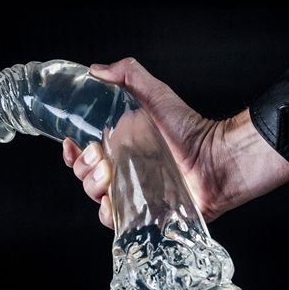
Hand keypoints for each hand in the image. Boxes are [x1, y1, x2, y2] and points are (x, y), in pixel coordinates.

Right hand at [62, 57, 288, 228]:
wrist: (218, 161)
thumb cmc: (190, 130)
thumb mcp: (157, 96)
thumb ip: (129, 75)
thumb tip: (97, 69)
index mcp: (122, 148)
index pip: (86, 154)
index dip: (73, 152)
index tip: (71, 144)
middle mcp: (124, 172)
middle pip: (86, 176)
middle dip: (84, 167)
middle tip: (101, 158)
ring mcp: (134, 194)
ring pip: (96, 197)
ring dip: (92, 187)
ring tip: (108, 176)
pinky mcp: (145, 214)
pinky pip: (115, 220)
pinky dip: (107, 213)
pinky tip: (112, 202)